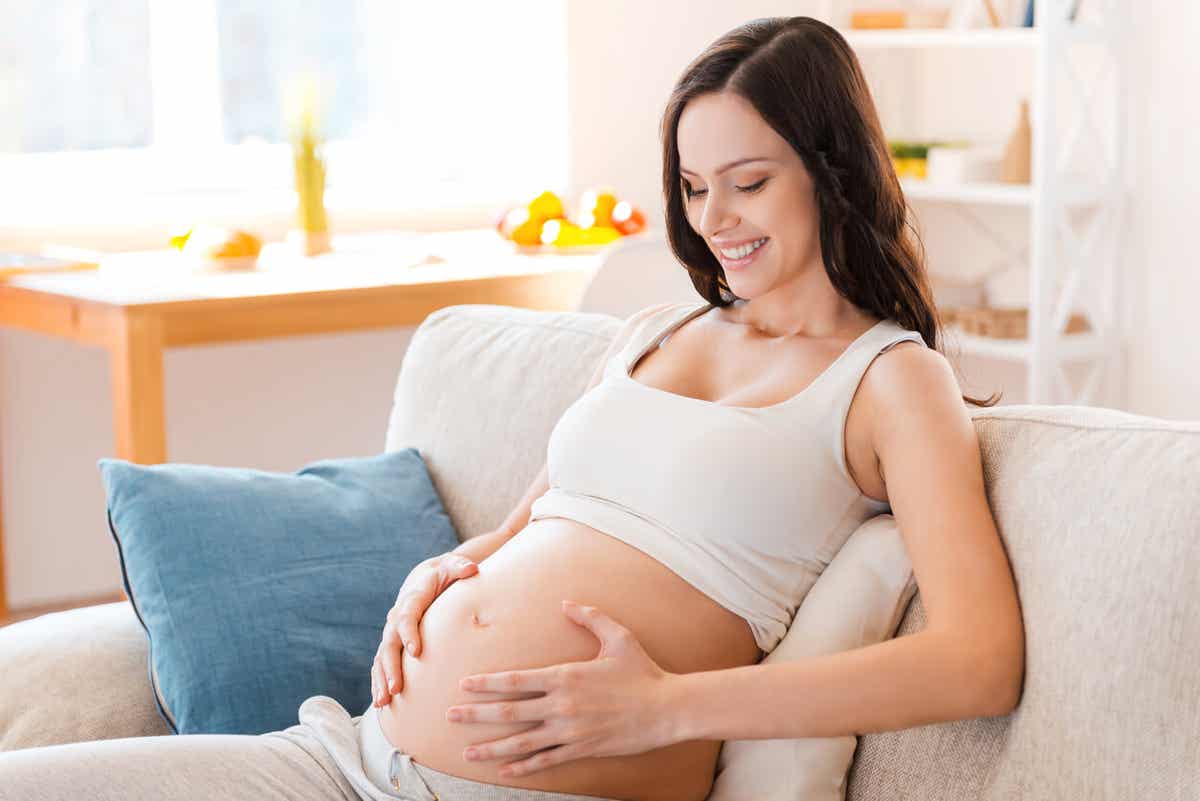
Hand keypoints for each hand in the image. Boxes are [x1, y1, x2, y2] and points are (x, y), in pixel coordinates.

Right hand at [371, 549, 479, 705]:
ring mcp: (391, 632)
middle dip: (391, 667)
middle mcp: (396, 617)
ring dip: (381, 680)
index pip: (406, 617)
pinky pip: (380, 664)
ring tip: (384, 702)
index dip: (409, 634)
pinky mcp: (391, 644)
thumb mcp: (452, 566)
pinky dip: (378, 682)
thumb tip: (472, 569)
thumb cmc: (444, 574)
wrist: (424, 577)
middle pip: (389, 643)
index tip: (416, 652)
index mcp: (411, 599)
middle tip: (396, 688)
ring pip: (381, 658)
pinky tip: (381, 703)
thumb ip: (460, 567)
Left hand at [446, 600, 679, 777]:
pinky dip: (523, 767)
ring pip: (521, 742)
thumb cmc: (643, 671)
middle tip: (450, 716)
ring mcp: (570, 731)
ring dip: (491, 748)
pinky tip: (504, 771)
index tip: (464, 685)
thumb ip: (590, 616)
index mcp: (565, 676)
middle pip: (509, 712)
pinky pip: (546, 761)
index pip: (516, 681)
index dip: (487, 684)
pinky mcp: (581, 750)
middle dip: (476, 715)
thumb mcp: (618, 636)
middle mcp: (562, 706)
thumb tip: (566, 602)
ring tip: (467, 753)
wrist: (667, 709)